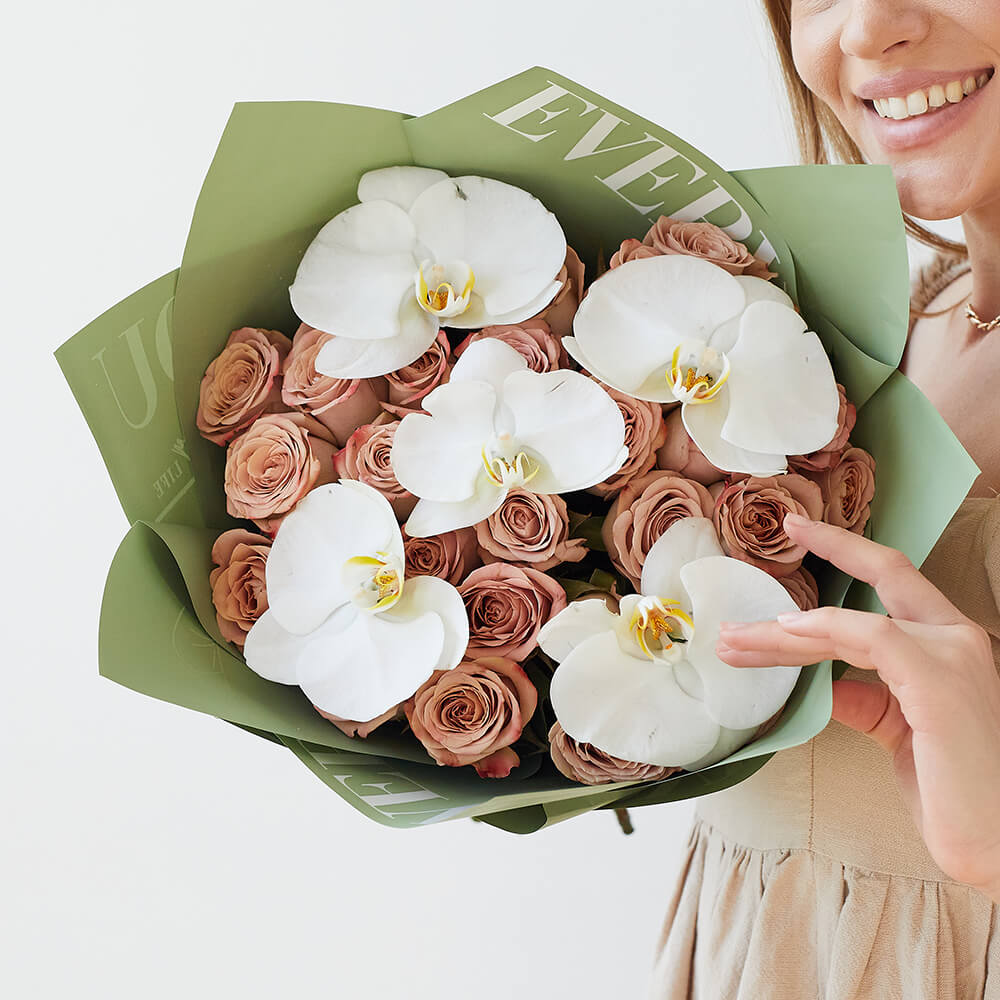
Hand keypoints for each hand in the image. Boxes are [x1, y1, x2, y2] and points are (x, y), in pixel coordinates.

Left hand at [715, 513, 999, 900]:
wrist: (995, 840)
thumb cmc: (952, 790)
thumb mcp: (899, 730)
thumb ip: (866, 698)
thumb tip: (823, 684)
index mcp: (948, 644)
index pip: (894, 579)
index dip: (846, 550)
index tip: (799, 532)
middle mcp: (956, 638)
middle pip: (882, 573)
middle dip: (823, 552)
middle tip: (770, 545)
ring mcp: (951, 655)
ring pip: (854, 617)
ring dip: (785, 630)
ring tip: (736, 642)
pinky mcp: (939, 681)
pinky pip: (872, 637)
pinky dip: (824, 630)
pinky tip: (786, 635)